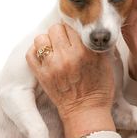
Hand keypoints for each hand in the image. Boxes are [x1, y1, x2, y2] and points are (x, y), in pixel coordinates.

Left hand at [26, 23, 115, 137]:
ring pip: (41, 38)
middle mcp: (66, 56)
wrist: (86, 111)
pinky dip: (36, 51)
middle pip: (55, 28)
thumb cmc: (99, 88)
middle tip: (65, 41)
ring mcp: (52, 66)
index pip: (72, 26)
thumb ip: (97, 44)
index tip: (75, 34)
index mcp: (85, 51)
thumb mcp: (106, 62)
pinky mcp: (41, 75)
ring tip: (54, 48)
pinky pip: (31, 53)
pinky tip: (45, 56)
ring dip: (47, 41)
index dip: (74, 29)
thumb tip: (91, 29)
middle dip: (60, 33)